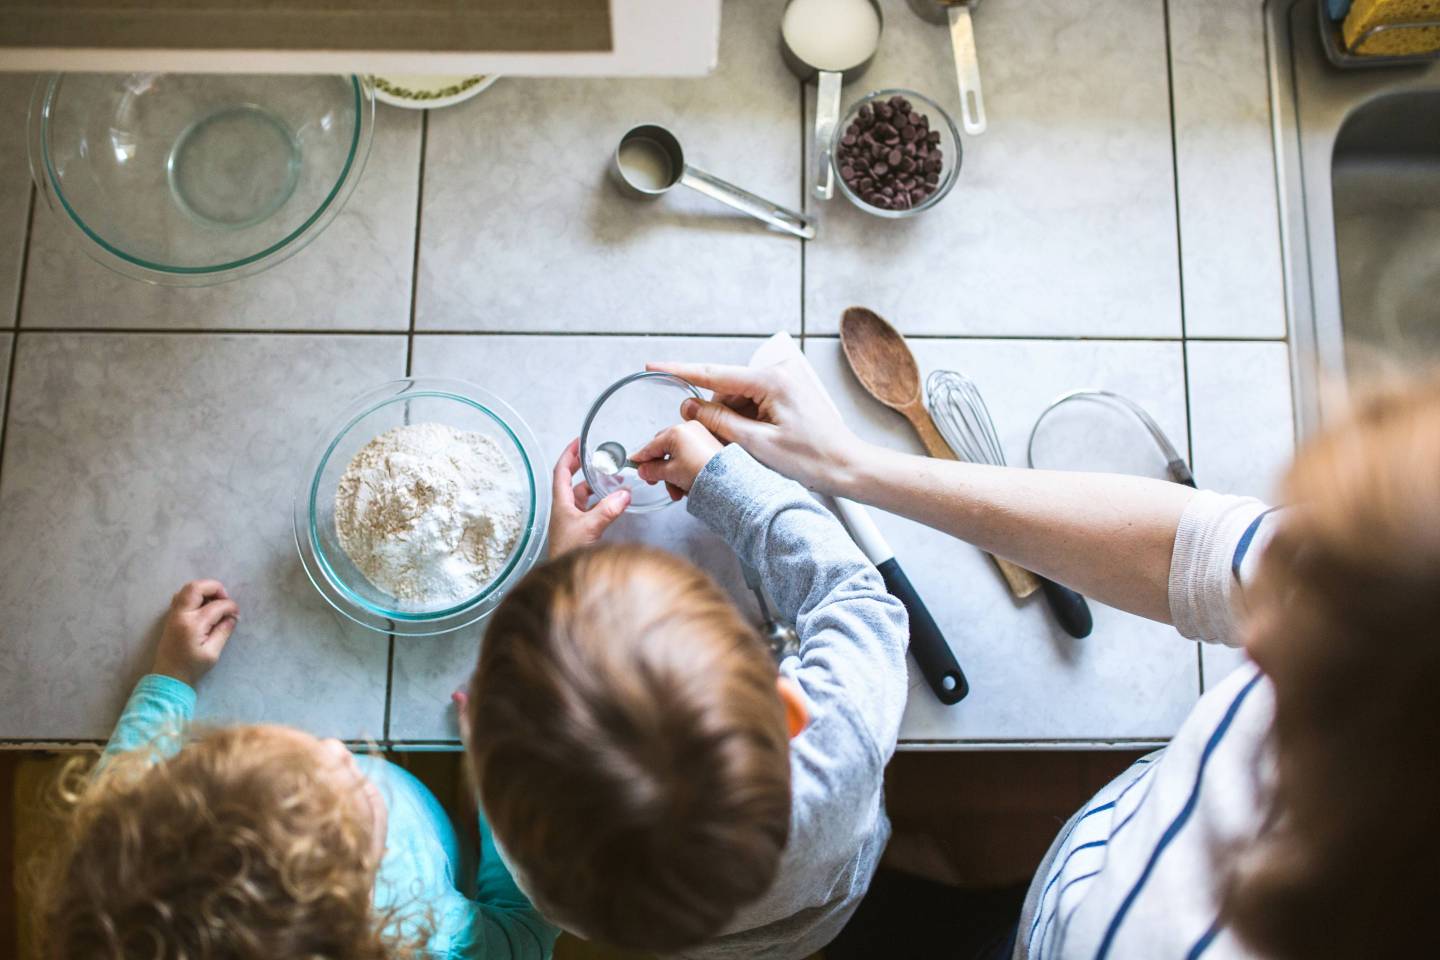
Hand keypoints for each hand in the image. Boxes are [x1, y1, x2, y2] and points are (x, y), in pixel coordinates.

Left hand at [152, 579, 238, 686]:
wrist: (168, 676)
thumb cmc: (192, 667)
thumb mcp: (212, 653)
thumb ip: (223, 632)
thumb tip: (232, 617)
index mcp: (193, 625)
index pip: (216, 606)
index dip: (230, 606)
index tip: (236, 614)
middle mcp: (181, 615)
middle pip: (196, 587)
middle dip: (215, 588)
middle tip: (224, 599)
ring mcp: (173, 614)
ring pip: (187, 589)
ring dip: (204, 590)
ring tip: (214, 601)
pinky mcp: (171, 616)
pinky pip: (181, 596)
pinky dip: (194, 595)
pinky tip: (202, 606)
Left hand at [548, 438, 630, 557]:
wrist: (565, 577)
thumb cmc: (569, 553)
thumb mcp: (590, 528)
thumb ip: (607, 510)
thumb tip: (624, 494)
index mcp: (561, 503)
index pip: (561, 471)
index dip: (569, 455)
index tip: (578, 442)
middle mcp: (565, 509)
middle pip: (571, 481)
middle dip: (582, 466)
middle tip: (594, 455)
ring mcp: (572, 520)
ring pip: (582, 496)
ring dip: (595, 485)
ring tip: (611, 479)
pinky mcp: (580, 530)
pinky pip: (590, 509)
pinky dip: (601, 502)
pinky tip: (612, 503)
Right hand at [631, 420, 723, 500]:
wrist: (729, 482)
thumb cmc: (702, 473)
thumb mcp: (671, 473)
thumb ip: (652, 470)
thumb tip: (644, 469)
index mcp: (677, 431)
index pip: (651, 445)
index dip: (641, 457)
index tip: (634, 464)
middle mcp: (689, 429)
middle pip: (664, 448)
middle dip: (660, 468)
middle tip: (656, 482)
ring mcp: (700, 435)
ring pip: (677, 454)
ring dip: (672, 473)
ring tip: (676, 491)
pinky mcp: (709, 445)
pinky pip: (689, 455)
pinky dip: (684, 469)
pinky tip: (685, 485)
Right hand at [645, 357, 863, 493]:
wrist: (849, 467)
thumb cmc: (813, 458)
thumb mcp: (757, 445)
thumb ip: (719, 422)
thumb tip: (689, 406)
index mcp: (770, 380)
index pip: (713, 373)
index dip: (679, 370)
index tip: (652, 365)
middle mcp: (777, 372)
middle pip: (726, 391)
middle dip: (717, 417)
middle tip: (728, 447)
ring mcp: (783, 381)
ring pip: (738, 401)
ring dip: (734, 424)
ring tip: (753, 450)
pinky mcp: (787, 393)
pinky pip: (753, 405)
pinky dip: (747, 424)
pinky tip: (758, 443)